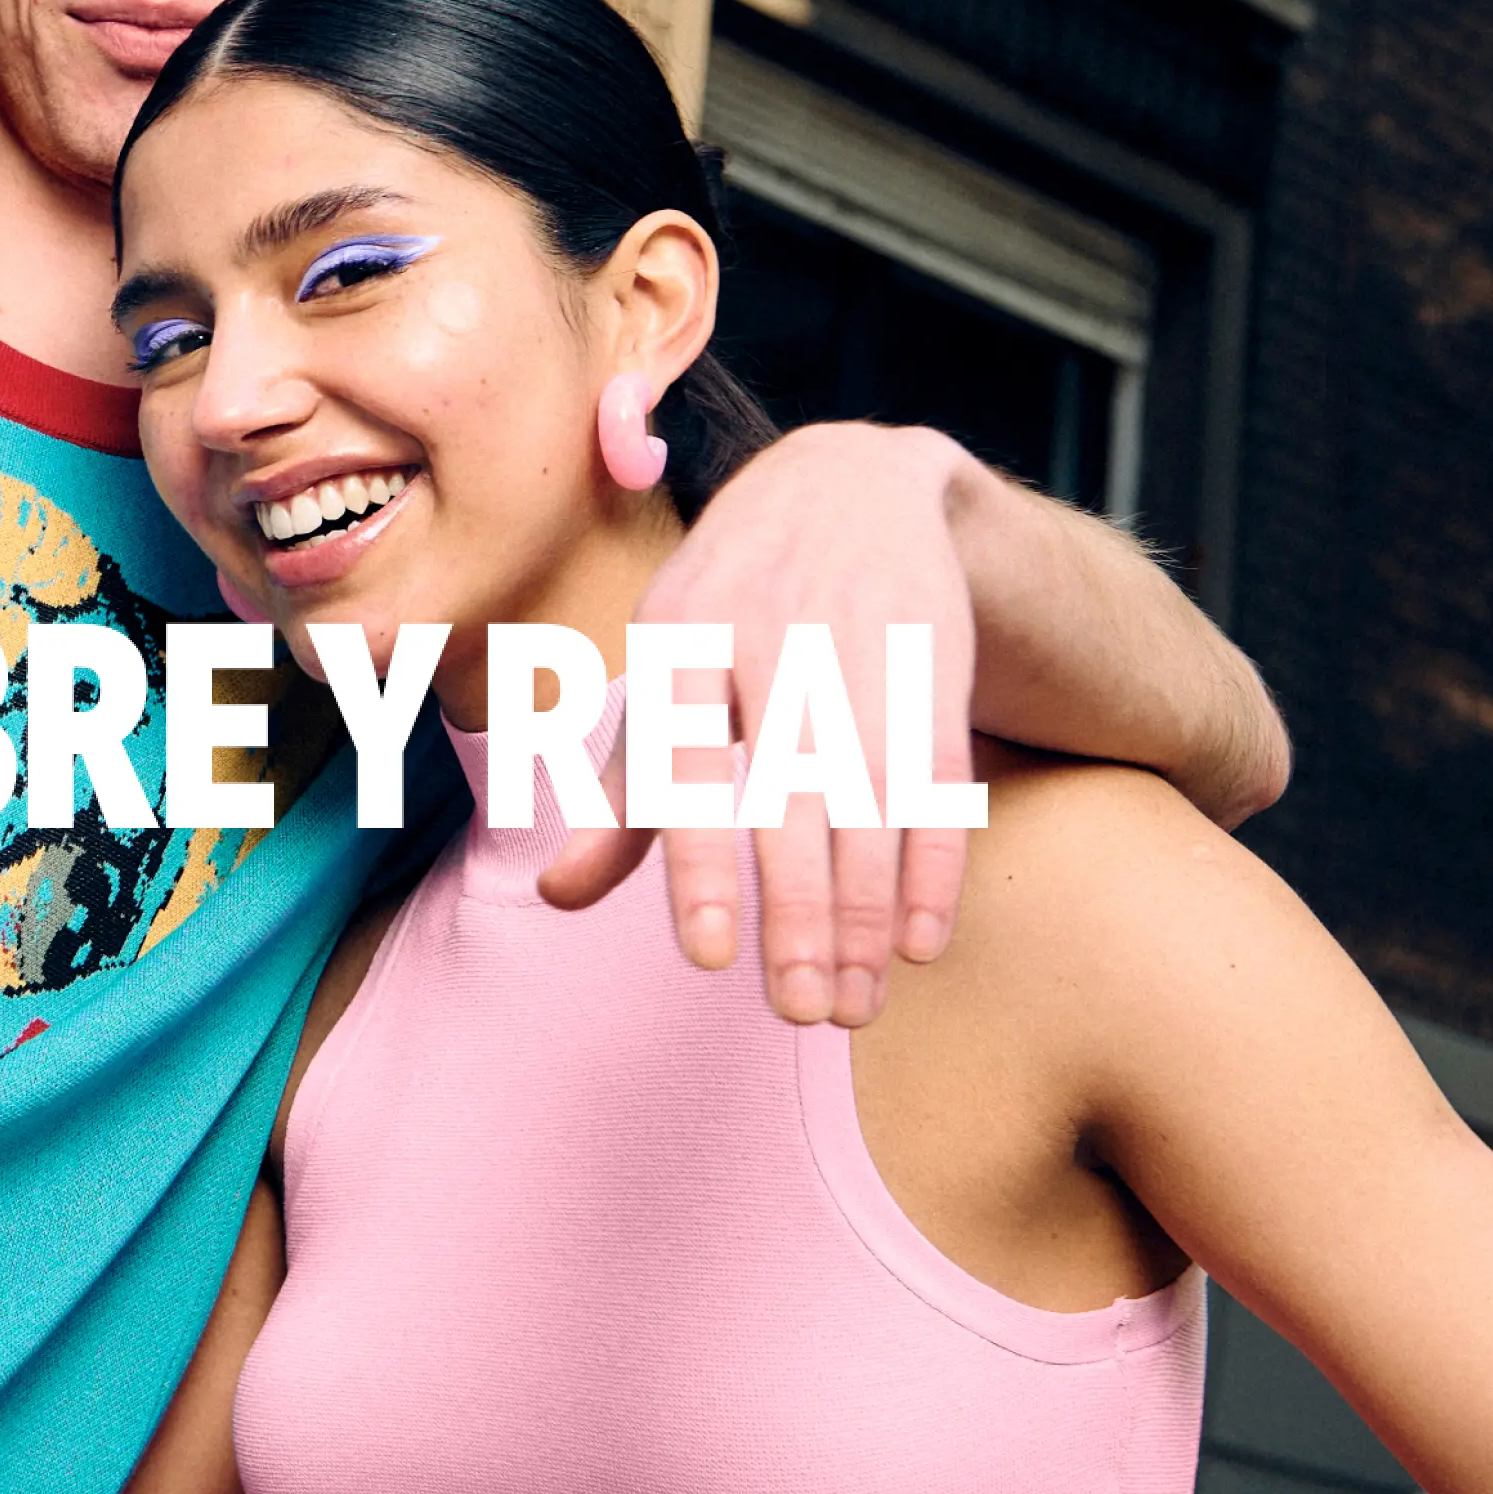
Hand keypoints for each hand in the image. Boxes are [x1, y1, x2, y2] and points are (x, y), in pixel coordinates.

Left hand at [538, 425, 974, 1026]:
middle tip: (803, 1014)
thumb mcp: (665, 676)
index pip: (686, 763)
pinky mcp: (934, 656)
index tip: (710, 960)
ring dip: (869, 913)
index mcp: (681, 635)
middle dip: (801, 912)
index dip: (700, 862)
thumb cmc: (730, 610)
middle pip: (790, 796)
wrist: (852, 479)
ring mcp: (861, 641)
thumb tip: (554, 896)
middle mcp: (770, 632)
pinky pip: (938, 779)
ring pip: (869, 800)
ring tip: (856, 1003)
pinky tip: (922, 941)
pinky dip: (934, 865)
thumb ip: (624, 793)